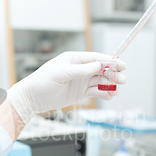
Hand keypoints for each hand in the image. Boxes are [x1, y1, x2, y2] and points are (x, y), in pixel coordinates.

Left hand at [7, 52, 126, 122]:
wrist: (33, 98)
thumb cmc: (42, 81)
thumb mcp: (60, 74)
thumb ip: (79, 70)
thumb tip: (97, 65)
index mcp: (74, 59)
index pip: (96, 58)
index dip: (110, 61)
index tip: (121, 64)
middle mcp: (79, 69)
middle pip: (102, 70)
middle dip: (113, 74)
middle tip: (123, 80)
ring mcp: (80, 81)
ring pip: (100, 81)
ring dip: (110, 85)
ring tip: (117, 91)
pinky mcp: (80, 92)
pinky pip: (95, 92)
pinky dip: (103, 94)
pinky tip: (109, 96)